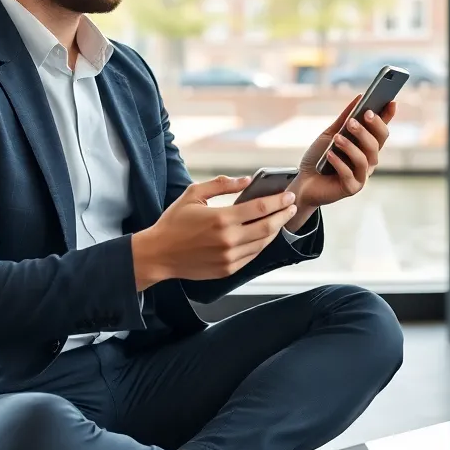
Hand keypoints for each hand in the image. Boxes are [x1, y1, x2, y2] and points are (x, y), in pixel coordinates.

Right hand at [131, 176, 297, 288]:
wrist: (159, 254)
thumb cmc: (173, 223)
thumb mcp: (193, 194)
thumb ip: (221, 185)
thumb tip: (246, 180)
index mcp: (221, 219)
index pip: (260, 208)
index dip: (278, 201)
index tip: (288, 195)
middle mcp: (228, 240)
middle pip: (267, 227)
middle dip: (283, 215)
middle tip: (291, 206)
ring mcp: (229, 258)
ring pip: (263, 243)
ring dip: (275, 230)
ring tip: (280, 219)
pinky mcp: (227, 269)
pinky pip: (252, 255)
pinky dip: (261, 244)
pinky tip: (264, 234)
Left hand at [288, 96, 396, 220]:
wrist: (303, 181)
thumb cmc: (319, 157)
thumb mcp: (330, 134)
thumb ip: (344, 118)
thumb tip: (359, 97)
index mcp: (366, 147)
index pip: (381, 130)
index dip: (388, 117)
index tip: (391, 102)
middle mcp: (368, 161)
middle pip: (376, 144)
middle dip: (367, 130)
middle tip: (354, 120)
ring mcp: (361, 176)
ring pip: (364, 159)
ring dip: (350, 146)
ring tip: (336, 138)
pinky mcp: (351, 188)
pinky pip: (349, 174)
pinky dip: (339, 163)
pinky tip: (329, 155)